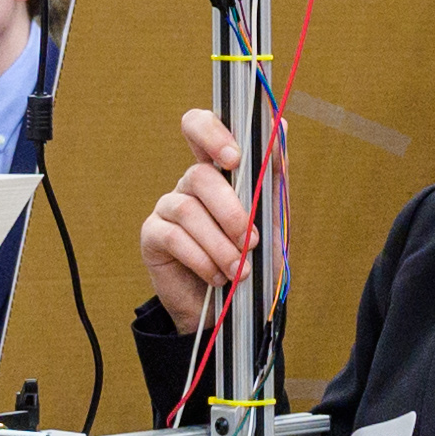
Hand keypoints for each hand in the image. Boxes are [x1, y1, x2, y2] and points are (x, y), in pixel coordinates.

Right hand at [137, 107, 274, 331]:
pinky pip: (173, 237)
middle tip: (250, 240)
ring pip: (188, 209)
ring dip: (220, 244)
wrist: (228, 309)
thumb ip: (272, 176)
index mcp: (217, 170)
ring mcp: (168, 208)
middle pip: (200, 175)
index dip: (213, 133)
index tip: (236, 159)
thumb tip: (282, 126)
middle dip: (230, 210)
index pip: (201, 126)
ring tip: (238, 270)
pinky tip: (215, 276)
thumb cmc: (249, 258)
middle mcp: (189, 184)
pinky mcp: (153, 235)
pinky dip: (201, 259)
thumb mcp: (269, 218)